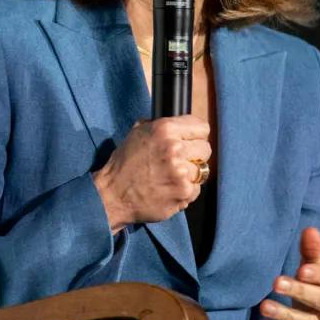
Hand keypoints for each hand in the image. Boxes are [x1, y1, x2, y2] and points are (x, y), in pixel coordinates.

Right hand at [92, 115, 211, 232]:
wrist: (114, 194)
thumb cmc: (124, 164)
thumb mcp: (137, 133)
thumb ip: (160, 125)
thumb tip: (179, 124)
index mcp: (165, 129)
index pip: (201, 127)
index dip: (195, 135)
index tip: (190, 141)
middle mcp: (175, 148)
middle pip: (205, 148)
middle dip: (194, 154)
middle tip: (179, 161)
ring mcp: (181, 172)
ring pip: (203, 170)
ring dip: (190, 174)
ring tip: (172, 177)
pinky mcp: (183, 192)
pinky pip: (196, 189)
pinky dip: (186, 191)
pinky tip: (170, 189)